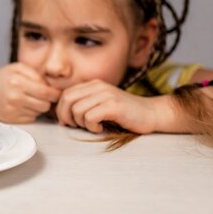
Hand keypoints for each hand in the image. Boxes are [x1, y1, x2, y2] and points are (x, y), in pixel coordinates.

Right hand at [0, 63, 60, 122]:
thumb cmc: (2, 78)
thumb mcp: (17, 68)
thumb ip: (36, 74)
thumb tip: (52, 87)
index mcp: (17, 82)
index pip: (46, 92)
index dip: (55, 93)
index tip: (56, 91)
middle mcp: (14, 98)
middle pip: (45, 105)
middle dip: (48, 101)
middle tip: (44, 95)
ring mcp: (12, 110)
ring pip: (39, 113)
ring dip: (38, 106)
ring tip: (30, 98)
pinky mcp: (11, 119)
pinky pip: (31, 118)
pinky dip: (30, 112)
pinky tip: (22, 105)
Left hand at [55, 79, 169, 133]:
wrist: (151, 113)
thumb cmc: (124, 114)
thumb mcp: (101, 104)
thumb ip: (84, 104)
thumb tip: (62, 115)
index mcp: (93, 85)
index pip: (66, 94)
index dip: (61, 110)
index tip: (67, 123)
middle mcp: (98, 86)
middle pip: (67, 100)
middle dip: (66, 116)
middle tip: (76, 127)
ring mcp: (106, 95)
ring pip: (77, 109)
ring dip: (81, 123)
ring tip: (93, 127)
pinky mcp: (114, 106)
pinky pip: (90, 117)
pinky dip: (92, 127)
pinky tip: (101, 128)